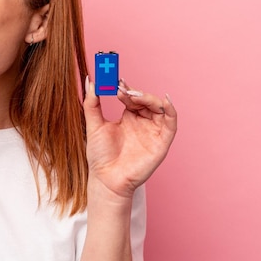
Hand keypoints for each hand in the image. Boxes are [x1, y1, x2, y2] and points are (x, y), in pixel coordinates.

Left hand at [83, 78, 176, 198]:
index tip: (115, 81)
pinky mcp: (161, 142)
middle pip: (146, 100)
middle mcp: (143, 122)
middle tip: (122, 89)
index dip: (125, 87)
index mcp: (129, 117)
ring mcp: (153, 131)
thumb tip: (90, 80)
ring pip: (159, 107)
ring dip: (148, 98)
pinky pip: (171, 123)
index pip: (132, 96)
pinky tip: (164, 100)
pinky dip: (171, 109)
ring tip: (133, 96)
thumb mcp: (94, 125)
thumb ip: (92, 103)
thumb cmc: (100, 156)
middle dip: (135, 92)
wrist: (106, 179)